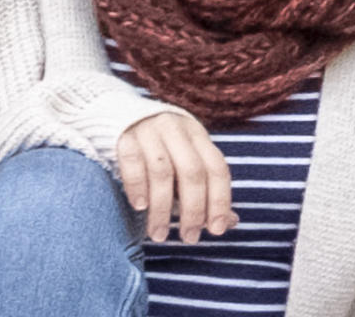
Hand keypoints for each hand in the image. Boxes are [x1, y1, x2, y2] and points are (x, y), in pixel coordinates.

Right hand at [117, 112, 236, 243]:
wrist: (123, 117)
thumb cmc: (163, 150)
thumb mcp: (188, 162)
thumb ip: (207, 191)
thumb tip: (231, 222)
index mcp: (197, 134)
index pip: (216, 167)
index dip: (220, 200)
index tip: (216, 230)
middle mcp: (176, 129)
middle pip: (191, 171)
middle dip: (193, 209)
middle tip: (189, 238)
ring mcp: (149, 130)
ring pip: (162, 172)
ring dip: (162, 209)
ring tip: (159, 235)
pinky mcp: (124, 137)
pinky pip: (133, 164)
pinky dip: (137, 187)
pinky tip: (140, 207)